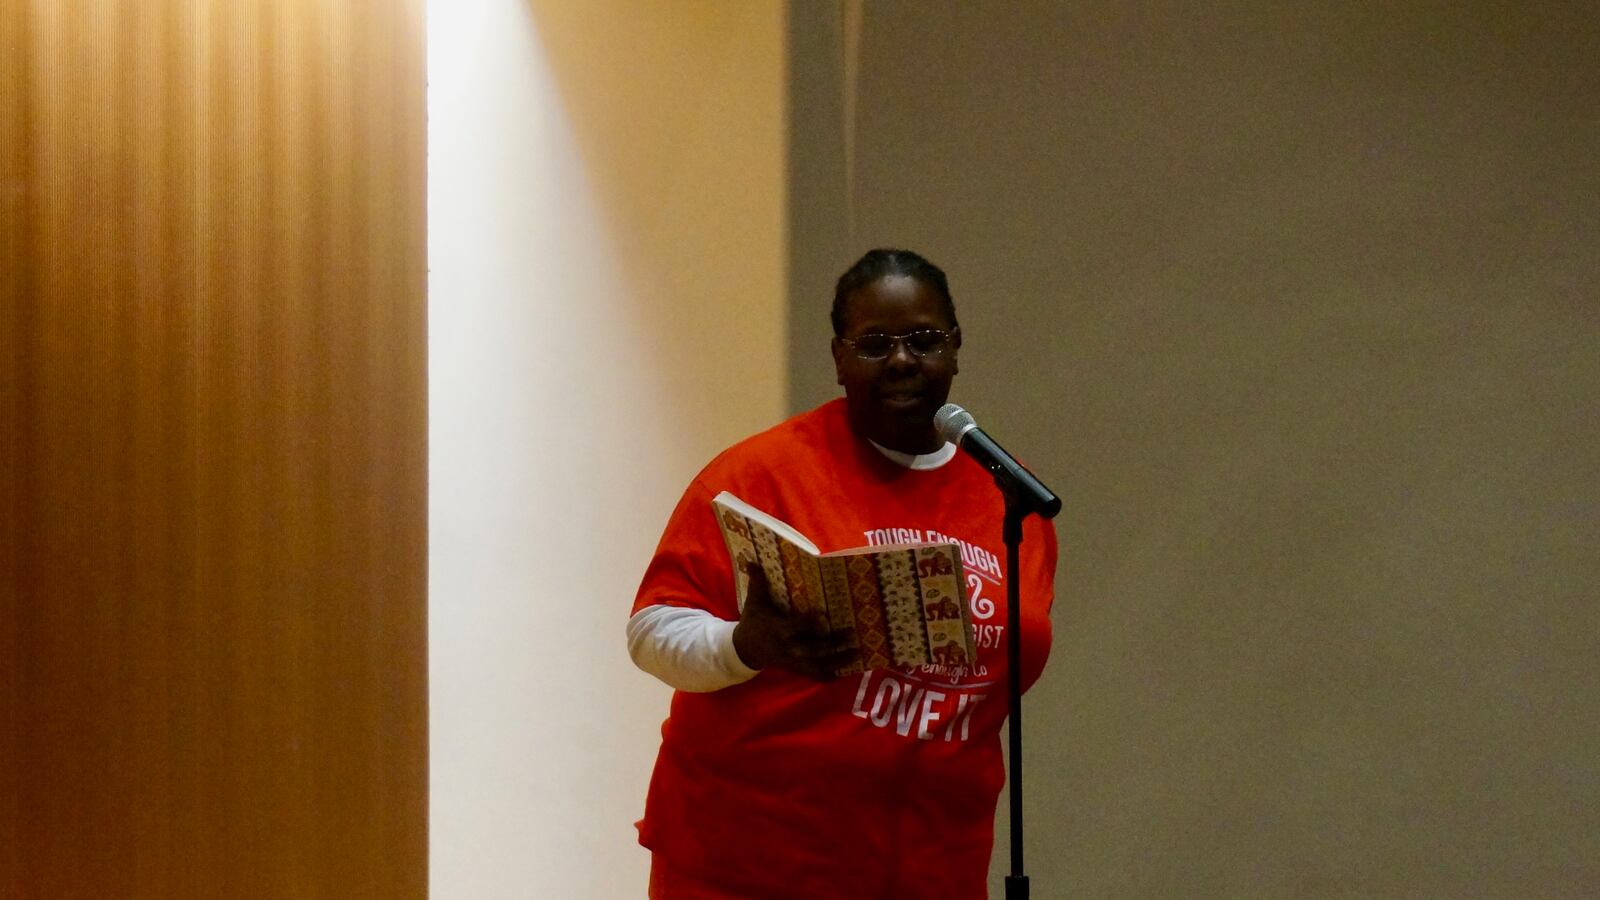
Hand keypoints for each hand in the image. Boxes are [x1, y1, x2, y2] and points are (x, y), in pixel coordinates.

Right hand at [732, 564, 855, 680]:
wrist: (745, 650)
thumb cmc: (754, 622)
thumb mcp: (754, 602)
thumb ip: (757, 583)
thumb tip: (752, 561)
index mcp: (777, 630)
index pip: (793, 627)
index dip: (807, 622)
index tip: (823, 614)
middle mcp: (787, 647)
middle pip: (811, 649)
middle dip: (831, 643)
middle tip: (851, 632)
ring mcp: (793, 660)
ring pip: (817, 665)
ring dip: (838, 661)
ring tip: (857, 652)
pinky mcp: (797, 668)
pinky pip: (814, 675)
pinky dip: (830, 675)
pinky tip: (848, 671)